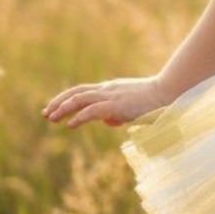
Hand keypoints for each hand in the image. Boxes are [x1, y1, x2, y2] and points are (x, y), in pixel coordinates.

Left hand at [42, 75, 170, 127]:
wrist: (168, 93)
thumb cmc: (154, 101)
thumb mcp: (131, 106)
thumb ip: (118, 112)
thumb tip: (108, 121)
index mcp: (110, 89)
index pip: (82, 91)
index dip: (66, 99)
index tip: (54, 109)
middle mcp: (107, 89)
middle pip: (76, 92)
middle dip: (58, 102)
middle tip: (45, 113)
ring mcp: (111, 96)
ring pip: (79, 99)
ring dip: (63, 108)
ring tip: (51, 118)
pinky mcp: (115, 105)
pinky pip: (92, 110)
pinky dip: (79, 117)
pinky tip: (70, 124)